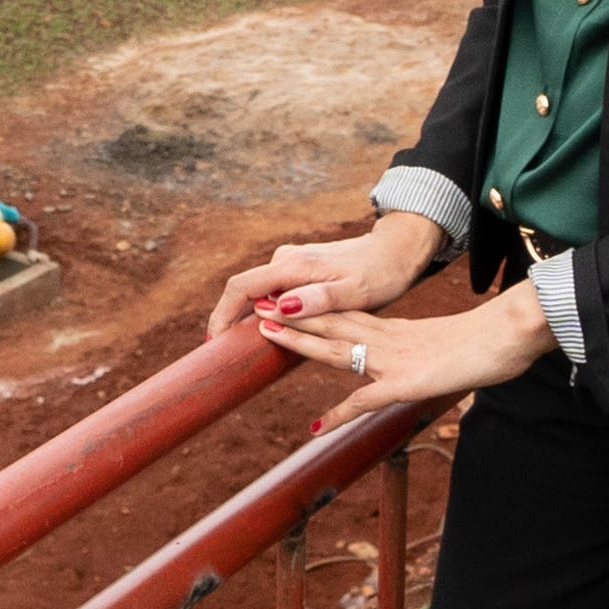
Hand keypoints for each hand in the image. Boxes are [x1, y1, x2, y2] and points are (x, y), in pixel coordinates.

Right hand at [204, 209, 451, 345]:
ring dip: (246, 318)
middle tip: (224, 356)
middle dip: (229, 321)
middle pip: (244, 290)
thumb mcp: (354, 291)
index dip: (222, 315)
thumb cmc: (379, 273)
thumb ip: (318, 299)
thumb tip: (279, 307)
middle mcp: (286, 260)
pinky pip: (272, 291)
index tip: (214, 343)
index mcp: (294, 266)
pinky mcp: (298, 270)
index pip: (242, 287)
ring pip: (258, 293)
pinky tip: (266, 331)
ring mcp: (291, 263)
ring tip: (241, 350)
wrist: (394, 252)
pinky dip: (264, 312)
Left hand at [261, 283, 556, 427]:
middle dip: (292, 317)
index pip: (345, 319)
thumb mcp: (449, 347)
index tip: (283, 304)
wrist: (511, 334)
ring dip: (300, 341)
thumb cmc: (492, 340)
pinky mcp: (408, 383)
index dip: (312, 312)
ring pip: (338, 348)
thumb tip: (427, 364)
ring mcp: (395, 360)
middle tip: (256, 308)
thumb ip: (430, 355)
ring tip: (266, 332)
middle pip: (332, 325)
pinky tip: (318, 427)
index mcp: (397, 332)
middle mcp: (389, 340)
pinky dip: (341, 413)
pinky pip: (366, 400)